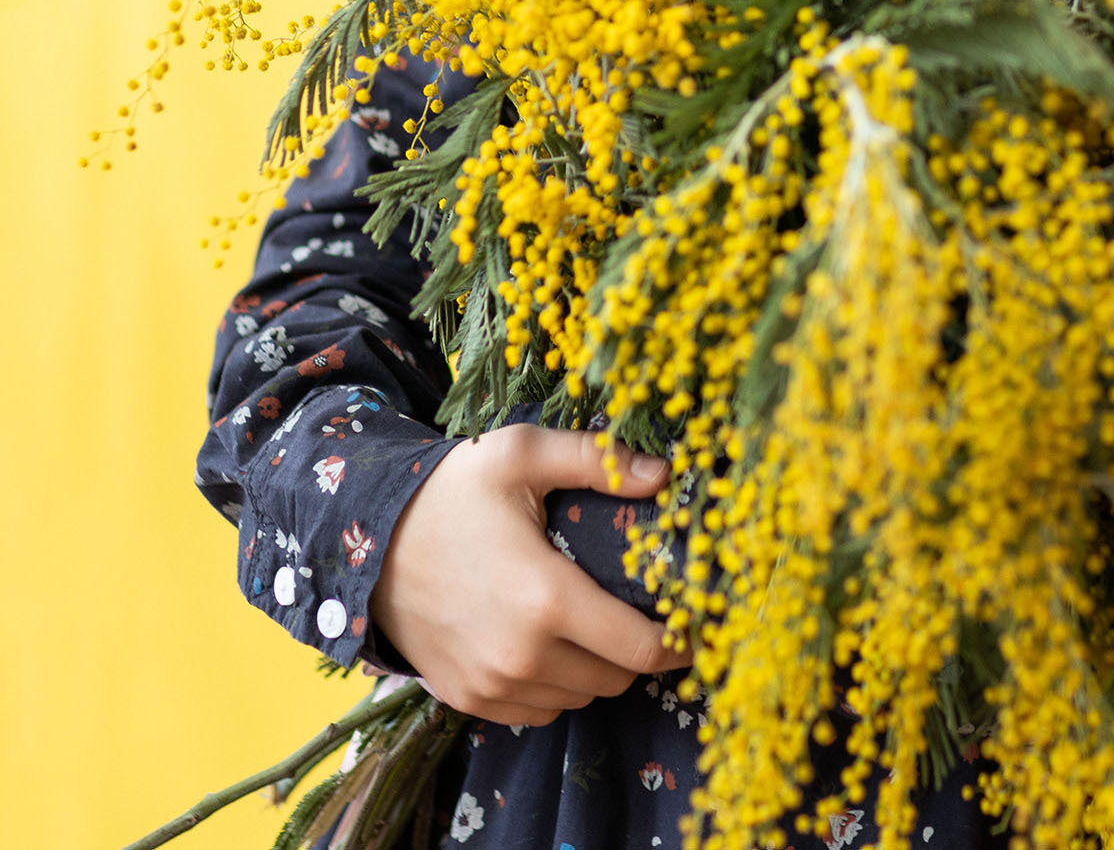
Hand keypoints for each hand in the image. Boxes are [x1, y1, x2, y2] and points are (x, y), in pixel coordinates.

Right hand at [369, 425, 682, 724]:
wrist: (368, 542)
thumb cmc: (450, 491)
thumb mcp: (520, 454)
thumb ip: (595, 460)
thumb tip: (663, 474)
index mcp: (546, 597)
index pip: (641, 647)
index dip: (678, 641)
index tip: (694, 625)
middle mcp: (522, 654)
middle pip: (616, 677)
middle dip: (637, 649)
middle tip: (638, 611)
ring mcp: (493, 685)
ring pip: (579, 696)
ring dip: (596, 668)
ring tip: (590, 622)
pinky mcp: (470, 699)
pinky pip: (538, 711)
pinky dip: (555, 686)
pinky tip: (549, 643)